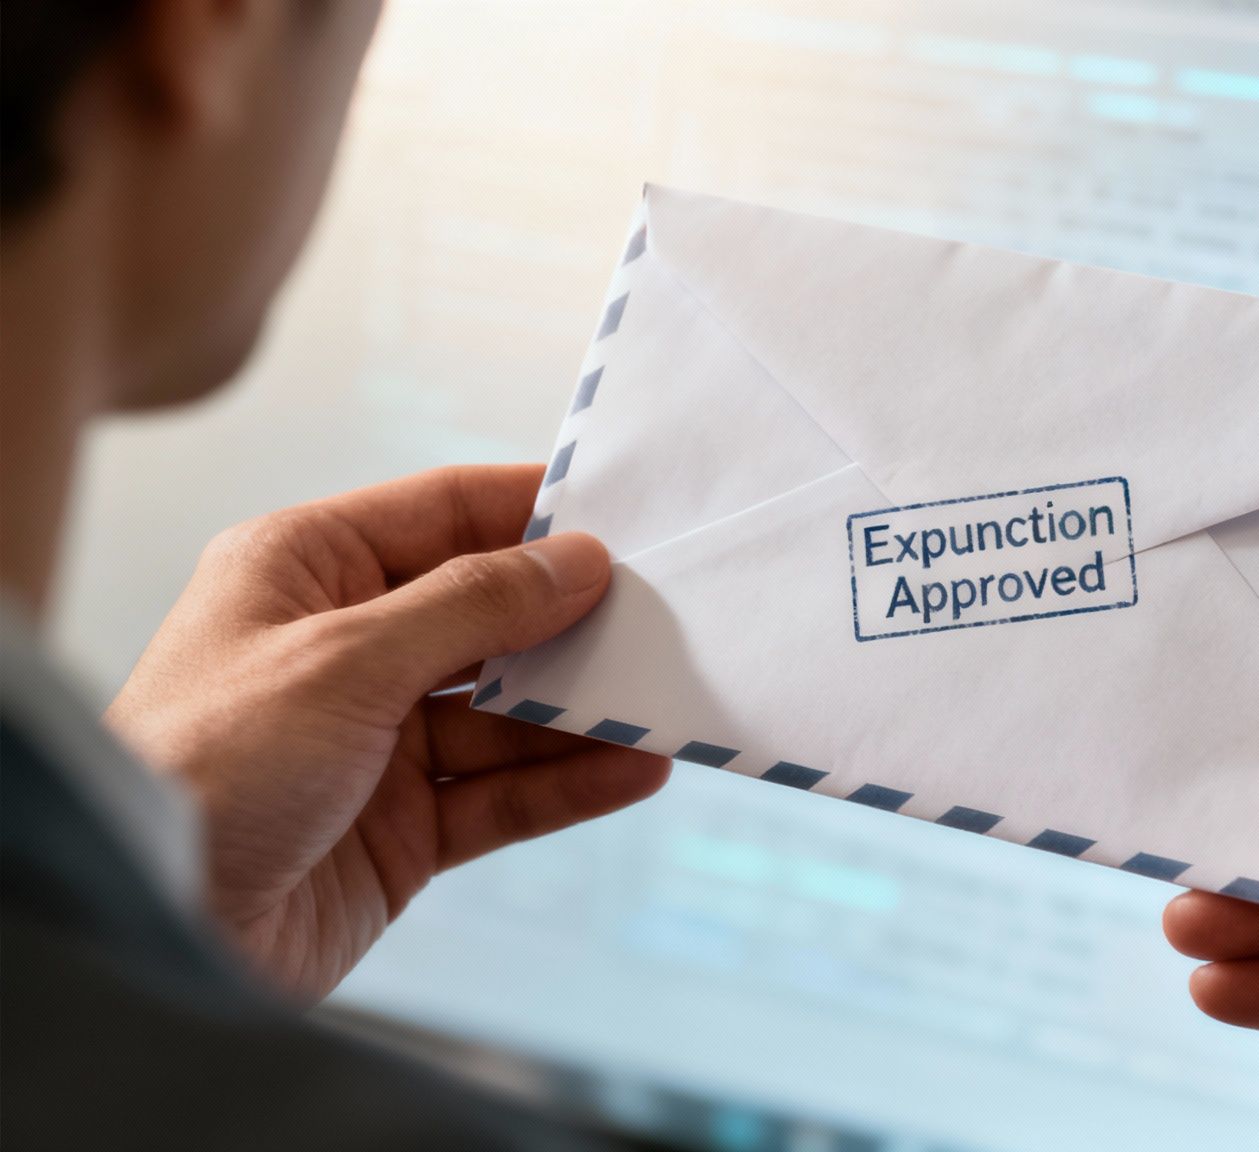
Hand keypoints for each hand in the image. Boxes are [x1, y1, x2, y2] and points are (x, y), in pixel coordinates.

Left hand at [106, 465, 670, 1000]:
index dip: (533, 512)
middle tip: (667, 610)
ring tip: (668, 695)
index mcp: (302, 573)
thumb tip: (575, 561)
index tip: (626, 513)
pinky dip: (570, 783)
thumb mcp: (343, 660)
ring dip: (583, 710)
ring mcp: (376, 744)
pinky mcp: (402, 829)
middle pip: (487, 617)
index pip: (441, 515)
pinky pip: (504, 794)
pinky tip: (635, 768)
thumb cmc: (199, 769)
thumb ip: (472, 606)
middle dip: (573, 618)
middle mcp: (343, 649)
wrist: (150, 929)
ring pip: (506, 713)